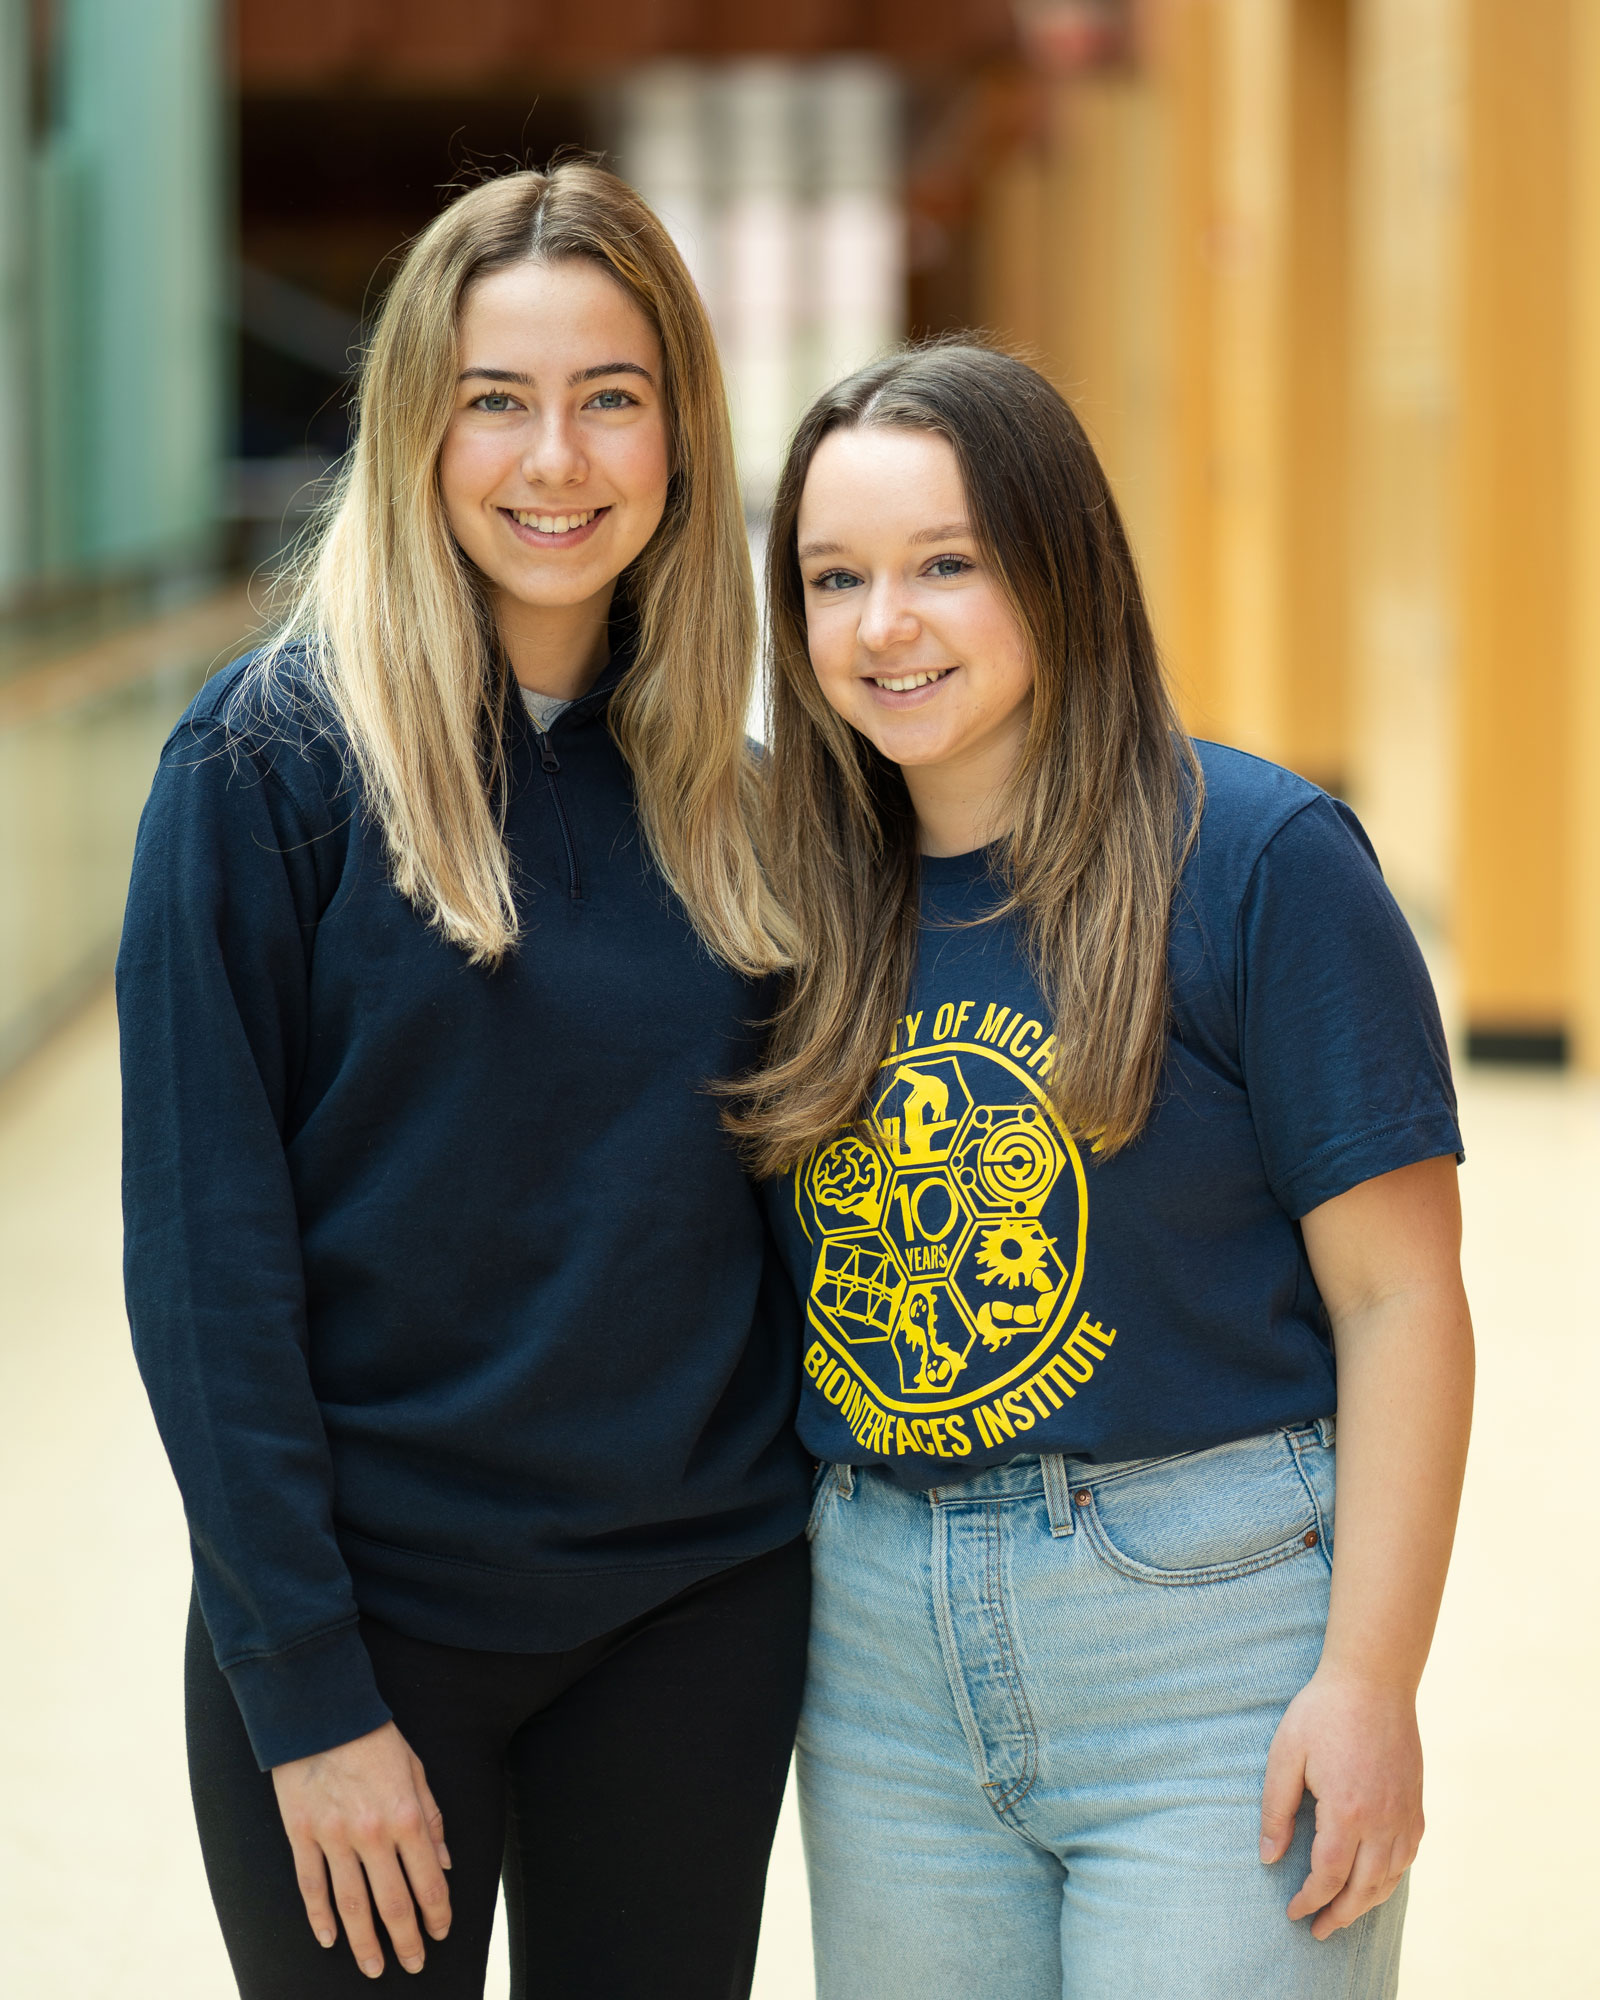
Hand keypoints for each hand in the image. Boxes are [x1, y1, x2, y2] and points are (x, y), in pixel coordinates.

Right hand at [271, 1721, 452, 1978]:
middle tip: (413, 1965)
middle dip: (406, 1939)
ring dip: (364, 1942)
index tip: (440, 1934)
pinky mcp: (302, 1835)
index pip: (428, 1880)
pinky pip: (311, 1886)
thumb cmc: (375, 1738)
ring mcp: (334, 1837)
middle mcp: (372, 1833)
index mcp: (406, 1815)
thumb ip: (432, 1818)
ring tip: (374, 1968)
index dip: (436, 1913)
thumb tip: (445, 1863)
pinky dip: (319, 1917)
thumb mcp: (416, 1769)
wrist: (322, 1712)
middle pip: (392, 1902)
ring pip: (351, 1904)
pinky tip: (329, 1939)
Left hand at [1259, 1669, 1423, 1939]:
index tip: (1293, 1912)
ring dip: (1366, 1903)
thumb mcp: (1285, 1755)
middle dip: (1339, 1915)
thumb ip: (1277, 1810)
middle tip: (1319, 1931)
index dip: (1309, 1900)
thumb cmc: (1322, 1712)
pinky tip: (1376, 1880)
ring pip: (1390, 1878)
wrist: (1373, 1680)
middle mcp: (1382, 1822)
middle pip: (1362, 1889)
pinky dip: (1391, 1878)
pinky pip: (1408, 1856)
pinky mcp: (1415, 1804)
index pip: (1327, 1876)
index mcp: (1346, 1813)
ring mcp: (1404, 1815)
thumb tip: (1269, 1856)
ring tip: (1344, 1913)